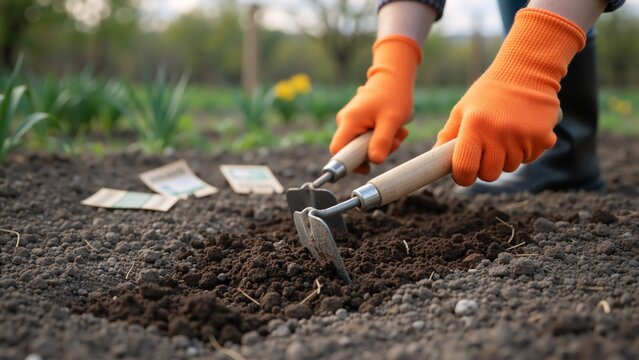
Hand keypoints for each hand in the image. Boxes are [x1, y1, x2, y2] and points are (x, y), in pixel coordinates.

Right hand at [329, 35, 420, 173]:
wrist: (395, 77)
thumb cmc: (394, 95)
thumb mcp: (392, 120)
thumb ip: (382, 142)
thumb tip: (375, 161)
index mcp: (349, 121)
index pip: (337, 151)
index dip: (350, 164)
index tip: (368, 168)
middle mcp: (345, 122)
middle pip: (353, 152)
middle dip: (375, 151)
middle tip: (395, 141)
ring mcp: (351, 122)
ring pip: (364, 147)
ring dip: (383, 144)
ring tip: (398, 130)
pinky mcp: (359, 123)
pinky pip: (368, 139)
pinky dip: (383, 137)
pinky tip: (394, 127)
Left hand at [435, 9, 585, 185]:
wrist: (528, 71)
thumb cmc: (488, 92)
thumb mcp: (463, 109)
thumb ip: (448, 135)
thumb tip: (434, 159)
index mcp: (475, 126)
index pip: (465, 169)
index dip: (462, 176)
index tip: (463, 172)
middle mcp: (499, 133)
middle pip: (489, 175)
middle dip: (485, 167)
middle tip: (486, 149)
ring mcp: (523, 137)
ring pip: (510, 167)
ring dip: (506, 157)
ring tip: (505, 133)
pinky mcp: (544, 139)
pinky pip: (530, 158)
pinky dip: (526, 150)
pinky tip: (522, 130)